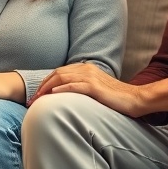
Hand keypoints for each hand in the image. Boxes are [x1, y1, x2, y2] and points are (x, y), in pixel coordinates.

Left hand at [29, 62, 167, 117]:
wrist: (136, 99)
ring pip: (62, 79)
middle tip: (31, 100)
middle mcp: (86, 69)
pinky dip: (62, 90)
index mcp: (85, 68)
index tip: (36, 95)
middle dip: (41, 86)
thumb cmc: (116, 98)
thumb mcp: (96, 90)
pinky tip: (52, 95)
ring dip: (47, 89)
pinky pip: (75, 86)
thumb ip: (82, 88)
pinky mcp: (95, 87)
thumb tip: (65, 96)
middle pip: (57, 74)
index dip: (45, 83)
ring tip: (37, 99)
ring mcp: (91, 77)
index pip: (59, 73)